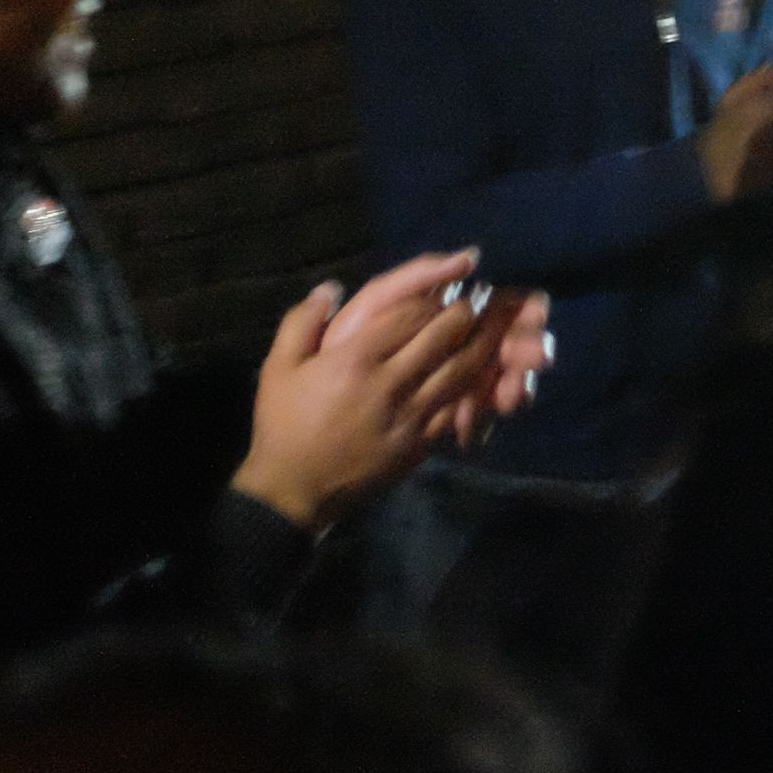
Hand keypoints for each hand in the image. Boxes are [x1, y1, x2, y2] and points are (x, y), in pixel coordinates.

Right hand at [234, 253, 511, 529]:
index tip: (448, 283)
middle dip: (466, 313)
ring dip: (481, 344)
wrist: (295, 488)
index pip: (409, 314)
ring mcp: (411, 414)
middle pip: (442, 337)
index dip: (435, 295)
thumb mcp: (278, 368)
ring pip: (459, 370)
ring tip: (494, 326)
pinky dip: (477, 386)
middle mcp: (389, 382)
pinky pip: (458, 407)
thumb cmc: (284, 424)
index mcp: (354, 359)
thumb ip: (302, 322)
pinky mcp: (422, 442)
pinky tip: (487, 372)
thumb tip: (331, 288)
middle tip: (480, 298)